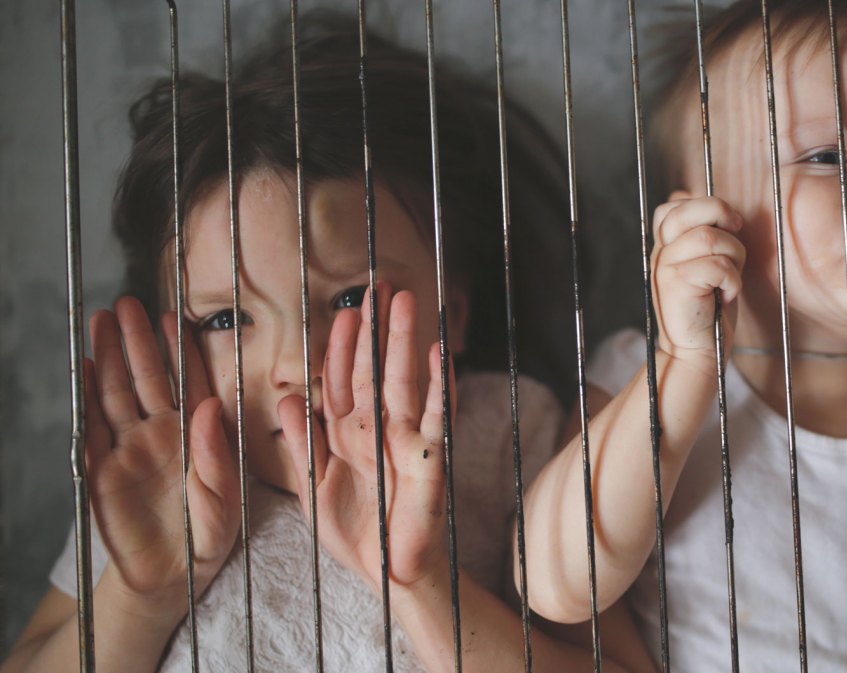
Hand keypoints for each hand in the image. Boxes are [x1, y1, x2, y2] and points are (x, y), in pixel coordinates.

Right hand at [84, 297, 240, 617]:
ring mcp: (129, 448)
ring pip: (117, 394)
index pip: (188, 383)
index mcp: (197, 435)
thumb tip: (209, 407)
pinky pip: (92, 429)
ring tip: (101, 321)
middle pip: (146, 379)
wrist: (173, 576)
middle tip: (126, 303)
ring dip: (108, 358)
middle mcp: (162, 434)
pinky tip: (84, 368)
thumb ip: (218, 458)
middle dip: (136, 341)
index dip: (179, 351)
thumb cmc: (209, 537)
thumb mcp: (226, 502)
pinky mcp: (102, 470)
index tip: (171, 316)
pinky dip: (87, 399)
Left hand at [278, 287, 452, 590]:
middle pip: (372, 370)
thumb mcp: (312, 489)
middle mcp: (376, 429)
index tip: (343, 312)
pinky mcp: (430, 458)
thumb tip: (288, 400)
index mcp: (346, 434)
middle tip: (378, 288)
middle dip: (374, 330)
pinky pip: (437, 416)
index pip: (341, 380)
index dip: (341, 347)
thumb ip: (301, 445)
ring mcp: (405, 439)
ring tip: (405, 302)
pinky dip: (439, 385)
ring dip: (403, 342)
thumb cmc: (353, 533)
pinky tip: (439, 354)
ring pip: (402, 382)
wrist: (385, 573)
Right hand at [650, 192, 745, 369]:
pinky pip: (718, 265)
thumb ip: (705, 237)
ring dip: (734, 255)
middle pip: (689, 210)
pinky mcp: (677, 284)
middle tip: (736, 231)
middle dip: (722, 215)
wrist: (695, 353)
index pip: (674, 204)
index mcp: (665, 246)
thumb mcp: (705, 266)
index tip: (729, 224)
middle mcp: (660, 252)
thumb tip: (717, 209)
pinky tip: (727, 296)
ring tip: (730, 278)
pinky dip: (733, 281)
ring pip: (710, 237)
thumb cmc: (708, 309)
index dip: (706, 205)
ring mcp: (665, 267)